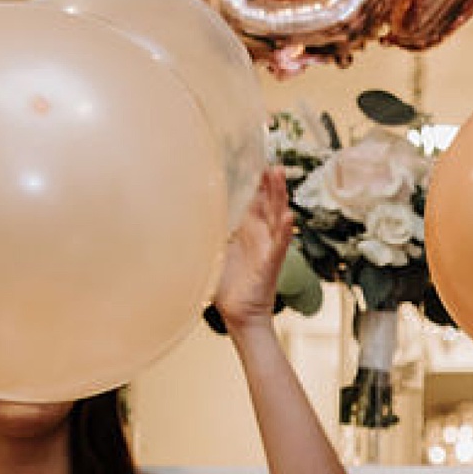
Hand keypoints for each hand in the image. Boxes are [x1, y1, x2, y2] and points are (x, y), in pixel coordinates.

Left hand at [212, 164, 292, 328]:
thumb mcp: (215, 252)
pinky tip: (288, 218)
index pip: (255, 200)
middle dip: (271, 182)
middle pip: (269, 202)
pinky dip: (285, 231)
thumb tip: (184, 217)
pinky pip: (280, 244)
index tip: (256, 160)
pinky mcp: (270, 263)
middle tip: (271, 160)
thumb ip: (208, 234)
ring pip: (277, 216)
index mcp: (248, 231)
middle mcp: (261, 235)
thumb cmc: (229, 285)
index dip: (257, 182)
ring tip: (280, 176)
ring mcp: (268, 247)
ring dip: (280, 196)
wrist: (238, 313)